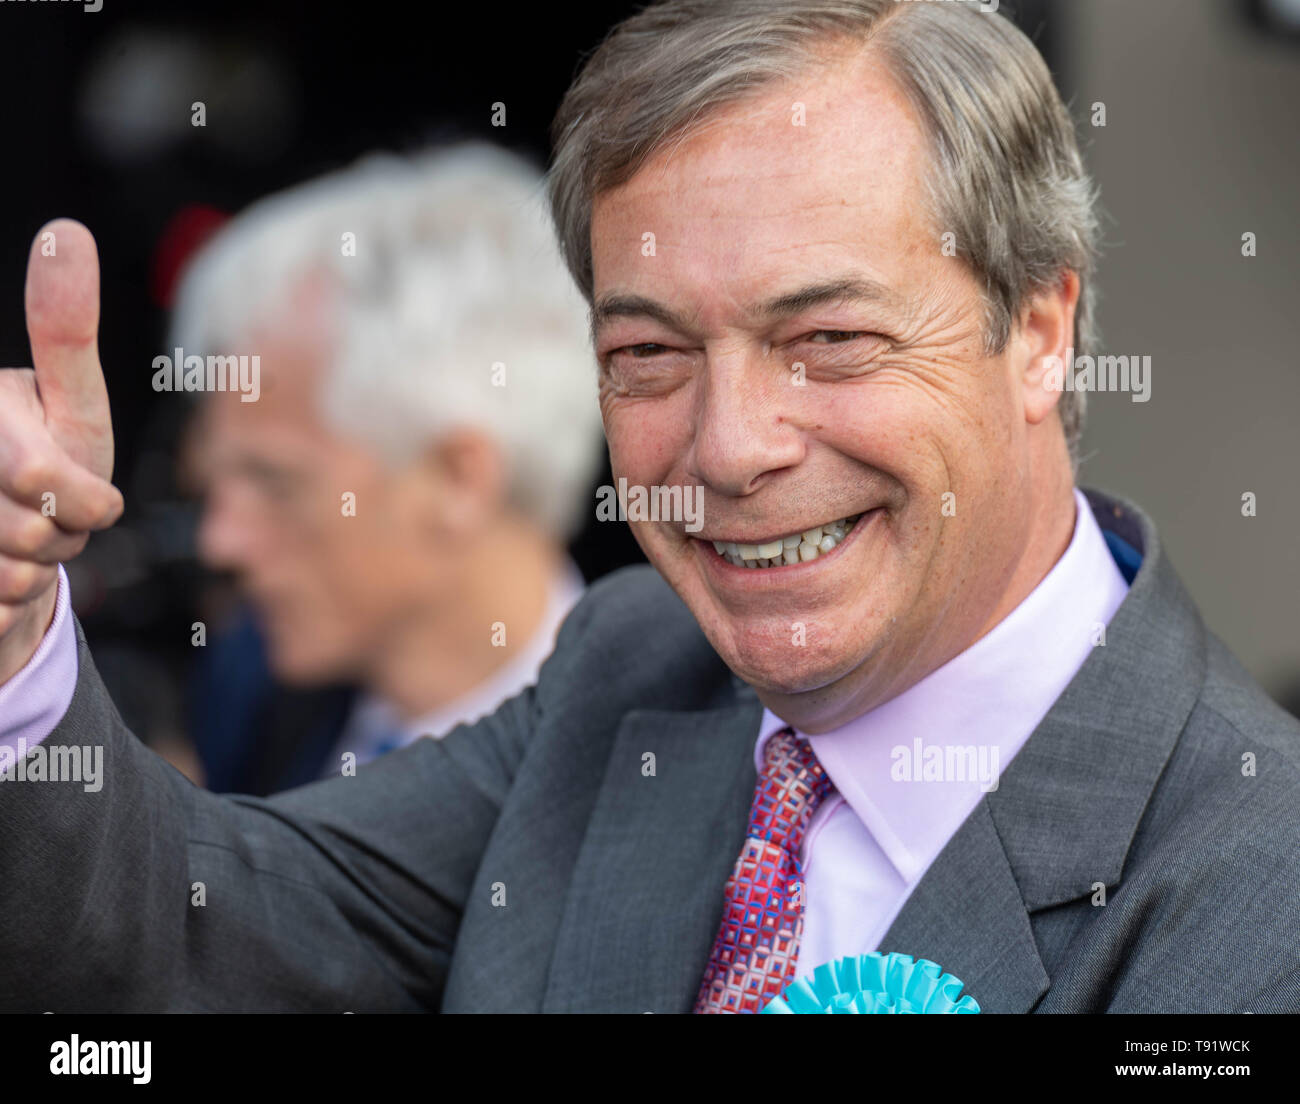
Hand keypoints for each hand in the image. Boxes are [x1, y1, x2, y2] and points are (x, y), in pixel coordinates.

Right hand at [0, 220, 122, 682]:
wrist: (8, 543)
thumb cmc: (53, 461)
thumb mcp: (70, 397)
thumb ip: (64, 327)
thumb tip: (65, 232)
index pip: (48, 480)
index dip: (86, 501)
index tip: (75, 486)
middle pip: (38, 535)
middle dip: (65, 536)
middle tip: (51, 514)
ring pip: (16, 578)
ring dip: (37, 570)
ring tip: (21, 538)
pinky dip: (10, 602)